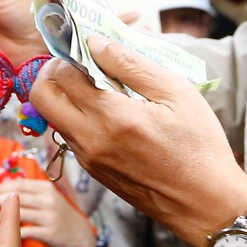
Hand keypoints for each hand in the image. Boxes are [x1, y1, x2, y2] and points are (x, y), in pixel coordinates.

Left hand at [0, 175, 97, 246]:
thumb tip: (1, 188)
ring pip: (16, 215)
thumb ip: (29, 193)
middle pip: (15, 198)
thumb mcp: (48, 199)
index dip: (0, 187)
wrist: (81, 238)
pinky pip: (23, 231)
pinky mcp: (49, 233)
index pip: (18, 184)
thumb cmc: (58, 217)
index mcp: (46, 188)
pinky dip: (8, 232)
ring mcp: (49, 216)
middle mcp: (48, 200)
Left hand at [27, 37, 246, 246]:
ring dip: (65, 96)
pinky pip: (71, 136)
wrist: (205, 203)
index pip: (62, 75)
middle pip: (42, 97)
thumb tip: (96, 43)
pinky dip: (79, 117)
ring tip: (99, 87)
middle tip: (79, 64)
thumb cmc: (199, 146)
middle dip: (53, 72)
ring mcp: (89, 159)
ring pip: (54, 117)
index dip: (69, 53)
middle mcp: (91, 140)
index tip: (87, 46)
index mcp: (112, 117)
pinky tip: (110, 112)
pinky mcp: (94, 172)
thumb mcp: (176, 93)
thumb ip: (131, 64)